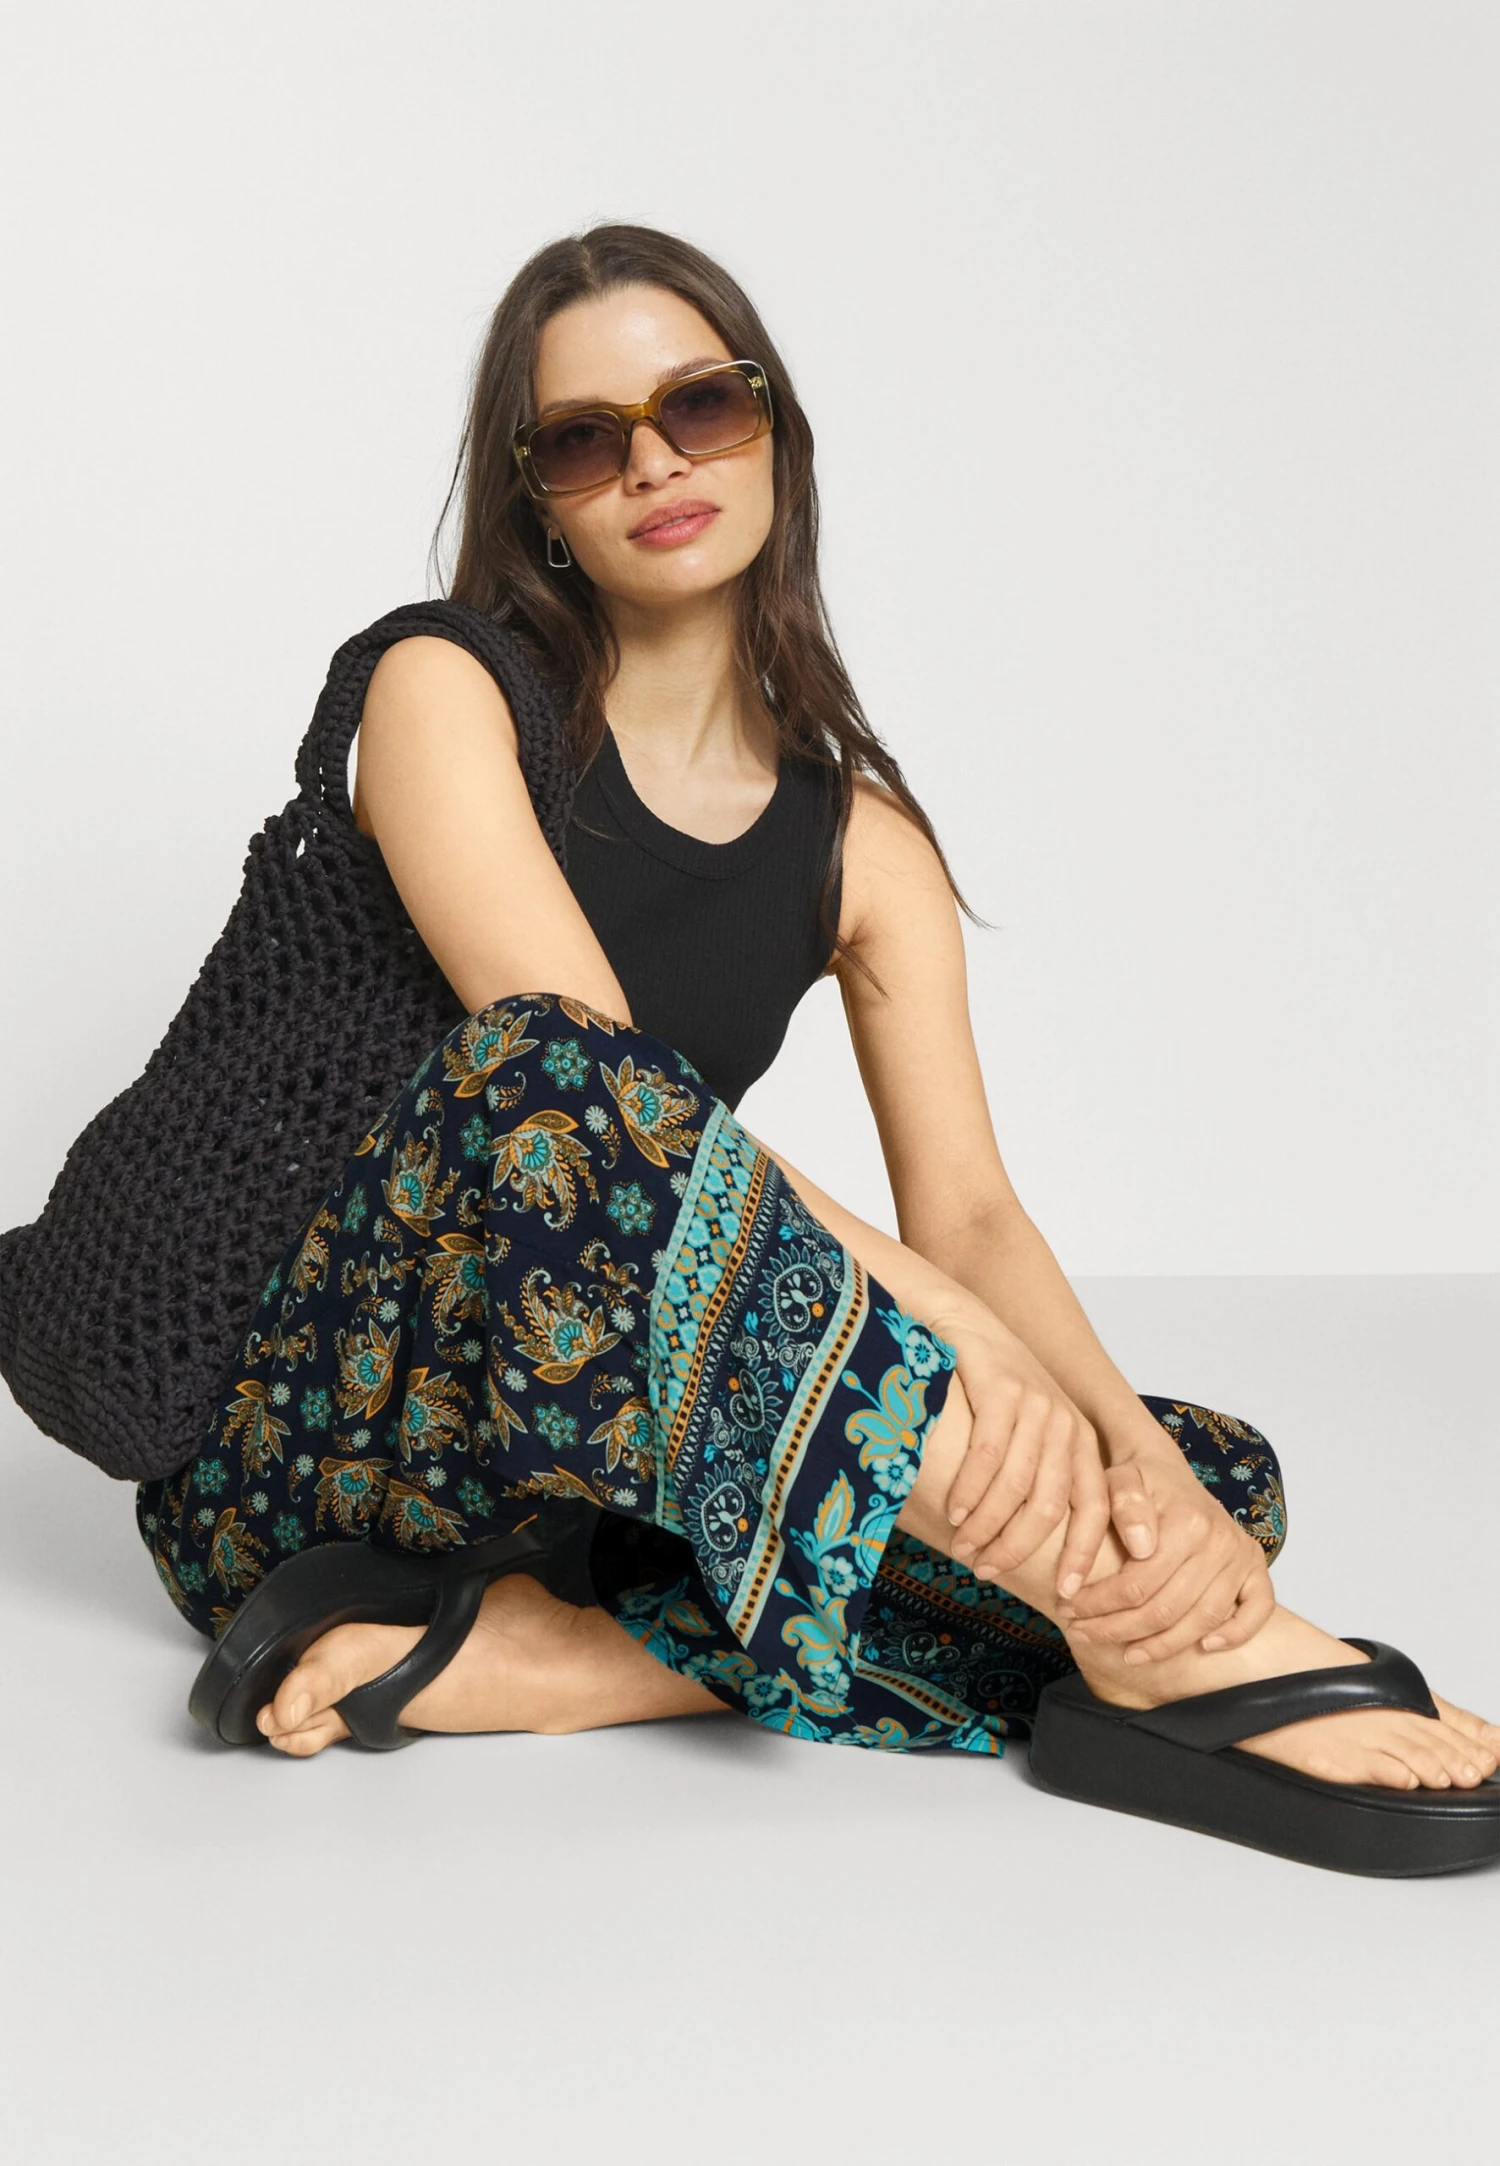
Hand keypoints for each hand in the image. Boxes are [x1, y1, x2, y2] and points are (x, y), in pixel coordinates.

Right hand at [935, 1309, 1111, 1602]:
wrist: (961, 1324)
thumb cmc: (988, 1390)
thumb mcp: (1024, 1434)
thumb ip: (1033, 1479)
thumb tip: (1023, 1548)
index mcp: (1079, 1441)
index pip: (1094, 1507)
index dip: (1083, 1554)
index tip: (1067, 1595)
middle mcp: (1066, 1423)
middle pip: (1051, 1505)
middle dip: (1019, 1547)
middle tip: (988, 1571)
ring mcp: (1036, 1404)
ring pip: (1016, 1486)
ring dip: (988, 1526)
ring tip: (964, 1548)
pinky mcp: (1003, 1388)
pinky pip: (988, 1455)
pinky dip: (970, 1491)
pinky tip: (954, 1512)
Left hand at [1059, 1447, 1272, 1661]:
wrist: (1167, 1469)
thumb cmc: (1139, 1478)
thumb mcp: (1119, 1478)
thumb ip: (1123, 1504)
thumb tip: (1140, 1547)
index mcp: (1186, 1522)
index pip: (1137, 1584)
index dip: (1099, 1605)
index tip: (1070, 1611)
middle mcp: (1219, 1541)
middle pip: (1166, 1609)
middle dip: (1119, 1629)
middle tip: (1085, 1634)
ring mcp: (1240, 1556)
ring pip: (1203, 1620)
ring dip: (1163, 1645)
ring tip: (1128, 1654)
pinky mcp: (1255, 1567)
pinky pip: (1257, 1611)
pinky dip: (1236, 1635)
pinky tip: (1204, 1647)